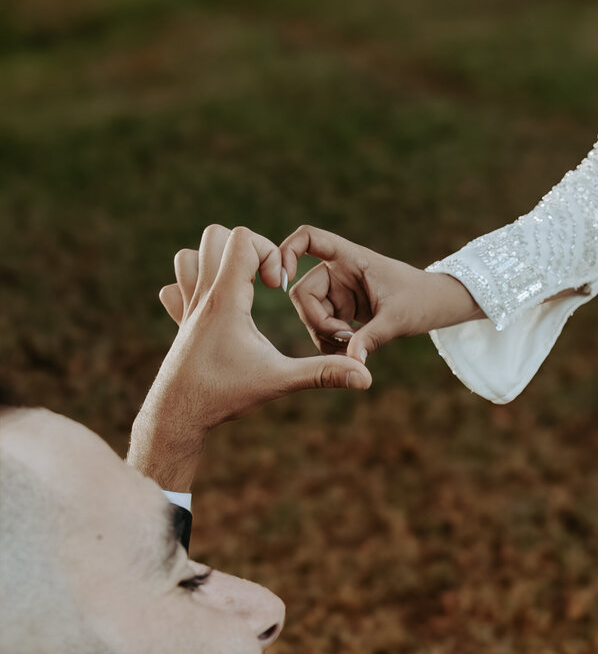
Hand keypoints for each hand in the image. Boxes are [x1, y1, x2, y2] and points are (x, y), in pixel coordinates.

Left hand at [128, 224, 371, 489]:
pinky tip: (216, 310)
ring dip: (216, 263)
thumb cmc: (224, 396)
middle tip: (262, 282)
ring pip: (188, 256)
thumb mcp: (280, 381)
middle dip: (247, 250)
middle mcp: (202, 296)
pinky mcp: (179, 323)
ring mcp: (186, 308)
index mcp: (226, 299)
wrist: (176, 417)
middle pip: (215, 236)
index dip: (268, 252)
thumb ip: (324, 374)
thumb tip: (366, 376)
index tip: (277, 285)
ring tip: (241, 289)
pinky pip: (175, 286)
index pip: (242, 238)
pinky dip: (194, 287)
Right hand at [280, 225, 481, 361]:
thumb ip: (373, 337)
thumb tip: (353, 362)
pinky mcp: (340, 309)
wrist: (435, 306)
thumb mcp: (399, 318)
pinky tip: (351, 353)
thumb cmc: (421, 300)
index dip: (288, 250)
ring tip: (354, 348)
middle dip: (317, 320)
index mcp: (351, 257)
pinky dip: (330, 343)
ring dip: (324, 335)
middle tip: (345, 339)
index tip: (285, 277)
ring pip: (309, 314)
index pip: (310, 238)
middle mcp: (338, 271)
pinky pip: (321, 328)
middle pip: (302, 290)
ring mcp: (337, 291)